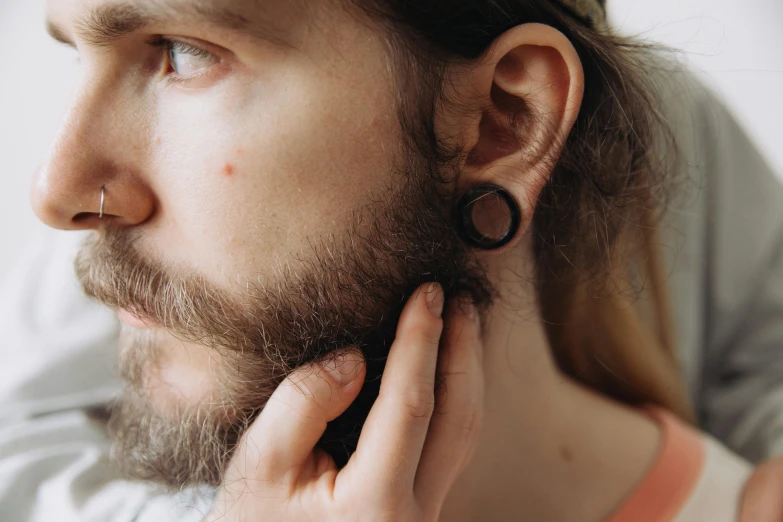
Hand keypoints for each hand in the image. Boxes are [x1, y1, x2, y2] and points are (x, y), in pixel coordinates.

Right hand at [206, 283, 483, 521]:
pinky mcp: (421, 510)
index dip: (421, 341)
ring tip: (461, 325)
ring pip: (463, 435)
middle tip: (460, 299)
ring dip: (466, 374)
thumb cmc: (252, 521)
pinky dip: (455, 400)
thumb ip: (305, 402)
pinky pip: (452, 447)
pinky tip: (446, 371)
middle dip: (463, 351)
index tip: (428, 293)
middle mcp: (413, 515)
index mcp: (373, 505)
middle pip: (457, 419)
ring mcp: (425, 516)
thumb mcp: (259, 461)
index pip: (410, 405)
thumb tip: (354, 357)